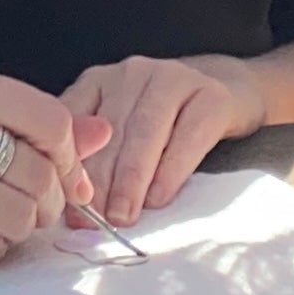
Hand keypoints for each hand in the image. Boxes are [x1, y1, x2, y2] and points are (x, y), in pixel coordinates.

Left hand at [62, 53, 269, 223]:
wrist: (225, 92)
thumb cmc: (162, 125)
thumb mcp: (120, 132)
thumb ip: (95, 161)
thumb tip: (76, 213)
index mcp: (100, 80)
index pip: (75, 118)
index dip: (70, 163)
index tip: (68, 202)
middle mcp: (133, 74)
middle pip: (110, 130)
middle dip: (99, 180)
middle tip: (94, 220)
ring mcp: (174, 79)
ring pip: (145, 131)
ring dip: (131, 180)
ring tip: (123, 215)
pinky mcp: (212, 96)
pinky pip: (187, 136)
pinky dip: (170, 171)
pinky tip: (158, 198)